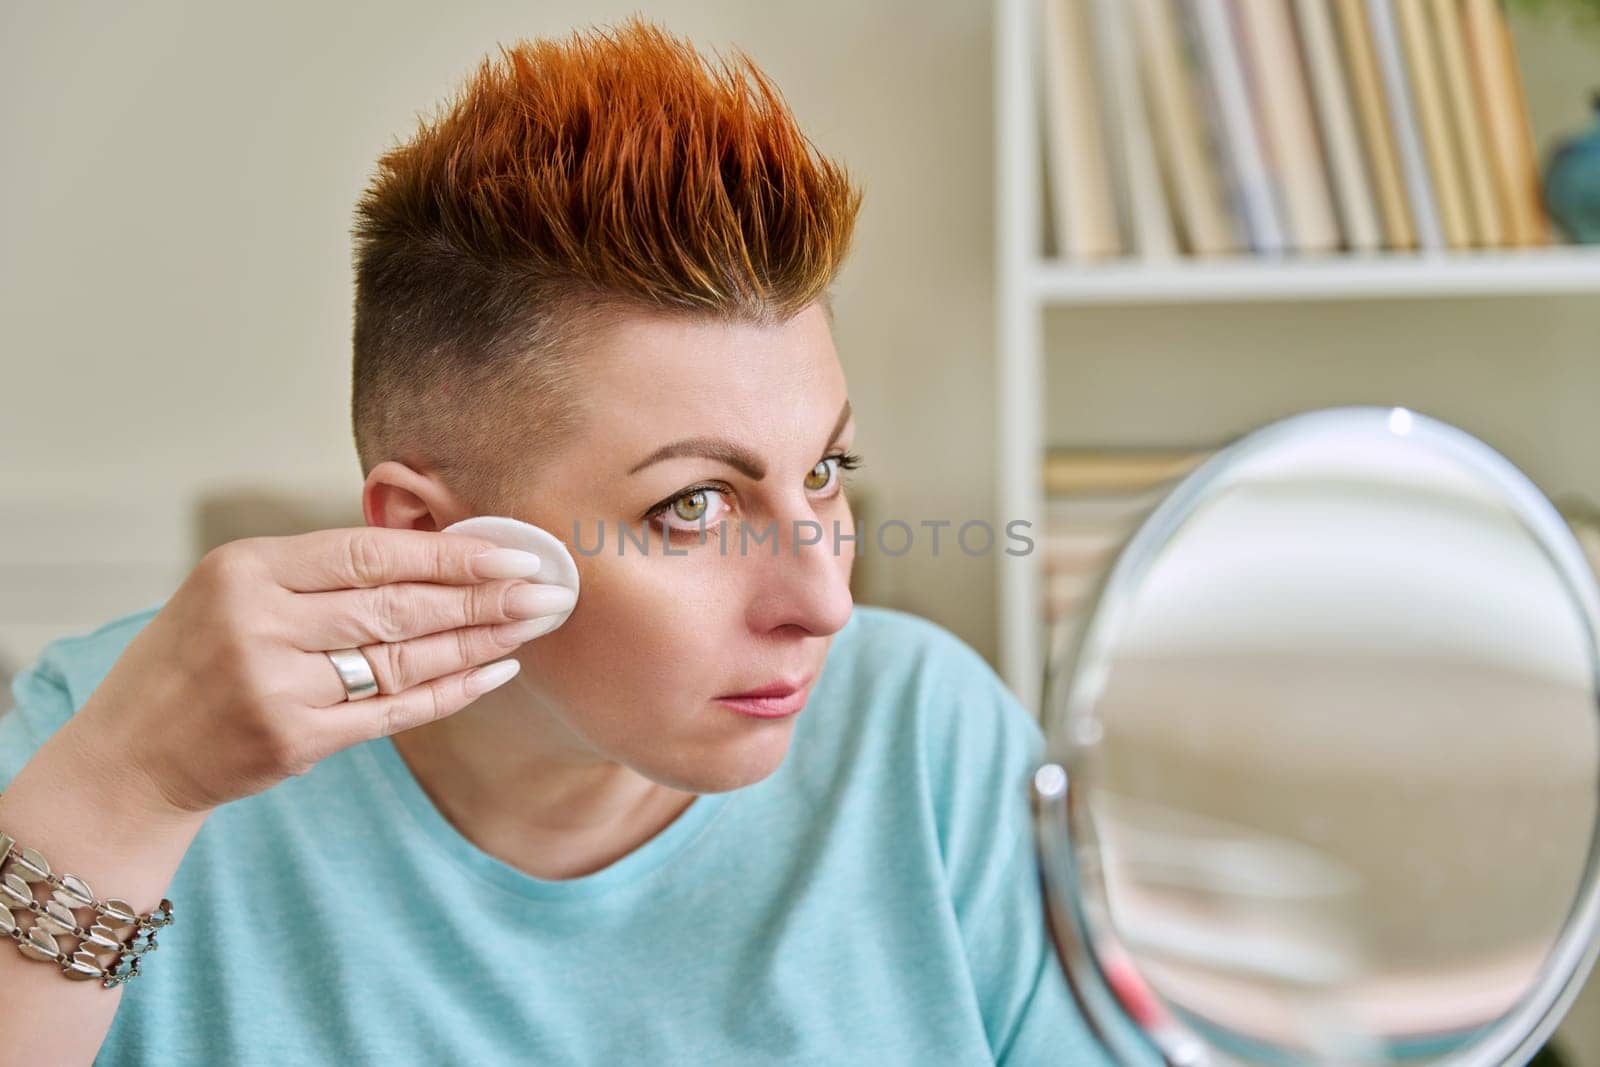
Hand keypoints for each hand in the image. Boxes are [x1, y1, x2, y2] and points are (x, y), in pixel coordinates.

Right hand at [64, 526, 574, 816]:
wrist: (130, 755)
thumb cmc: (193, 661)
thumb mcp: (234, 591)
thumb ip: (320, 574)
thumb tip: (437, 552)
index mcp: (245, 568)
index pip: (369, 552)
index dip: (450, 552)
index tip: (515, 549)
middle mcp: (257, 622)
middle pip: (398, 605)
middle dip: (485, 596)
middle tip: (550, 590)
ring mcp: (274, 684)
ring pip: (403, 657)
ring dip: (480, 641)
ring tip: (533, 625)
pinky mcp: (292, 740)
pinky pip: (392, 712)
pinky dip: (450, 691)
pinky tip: (495, 672)